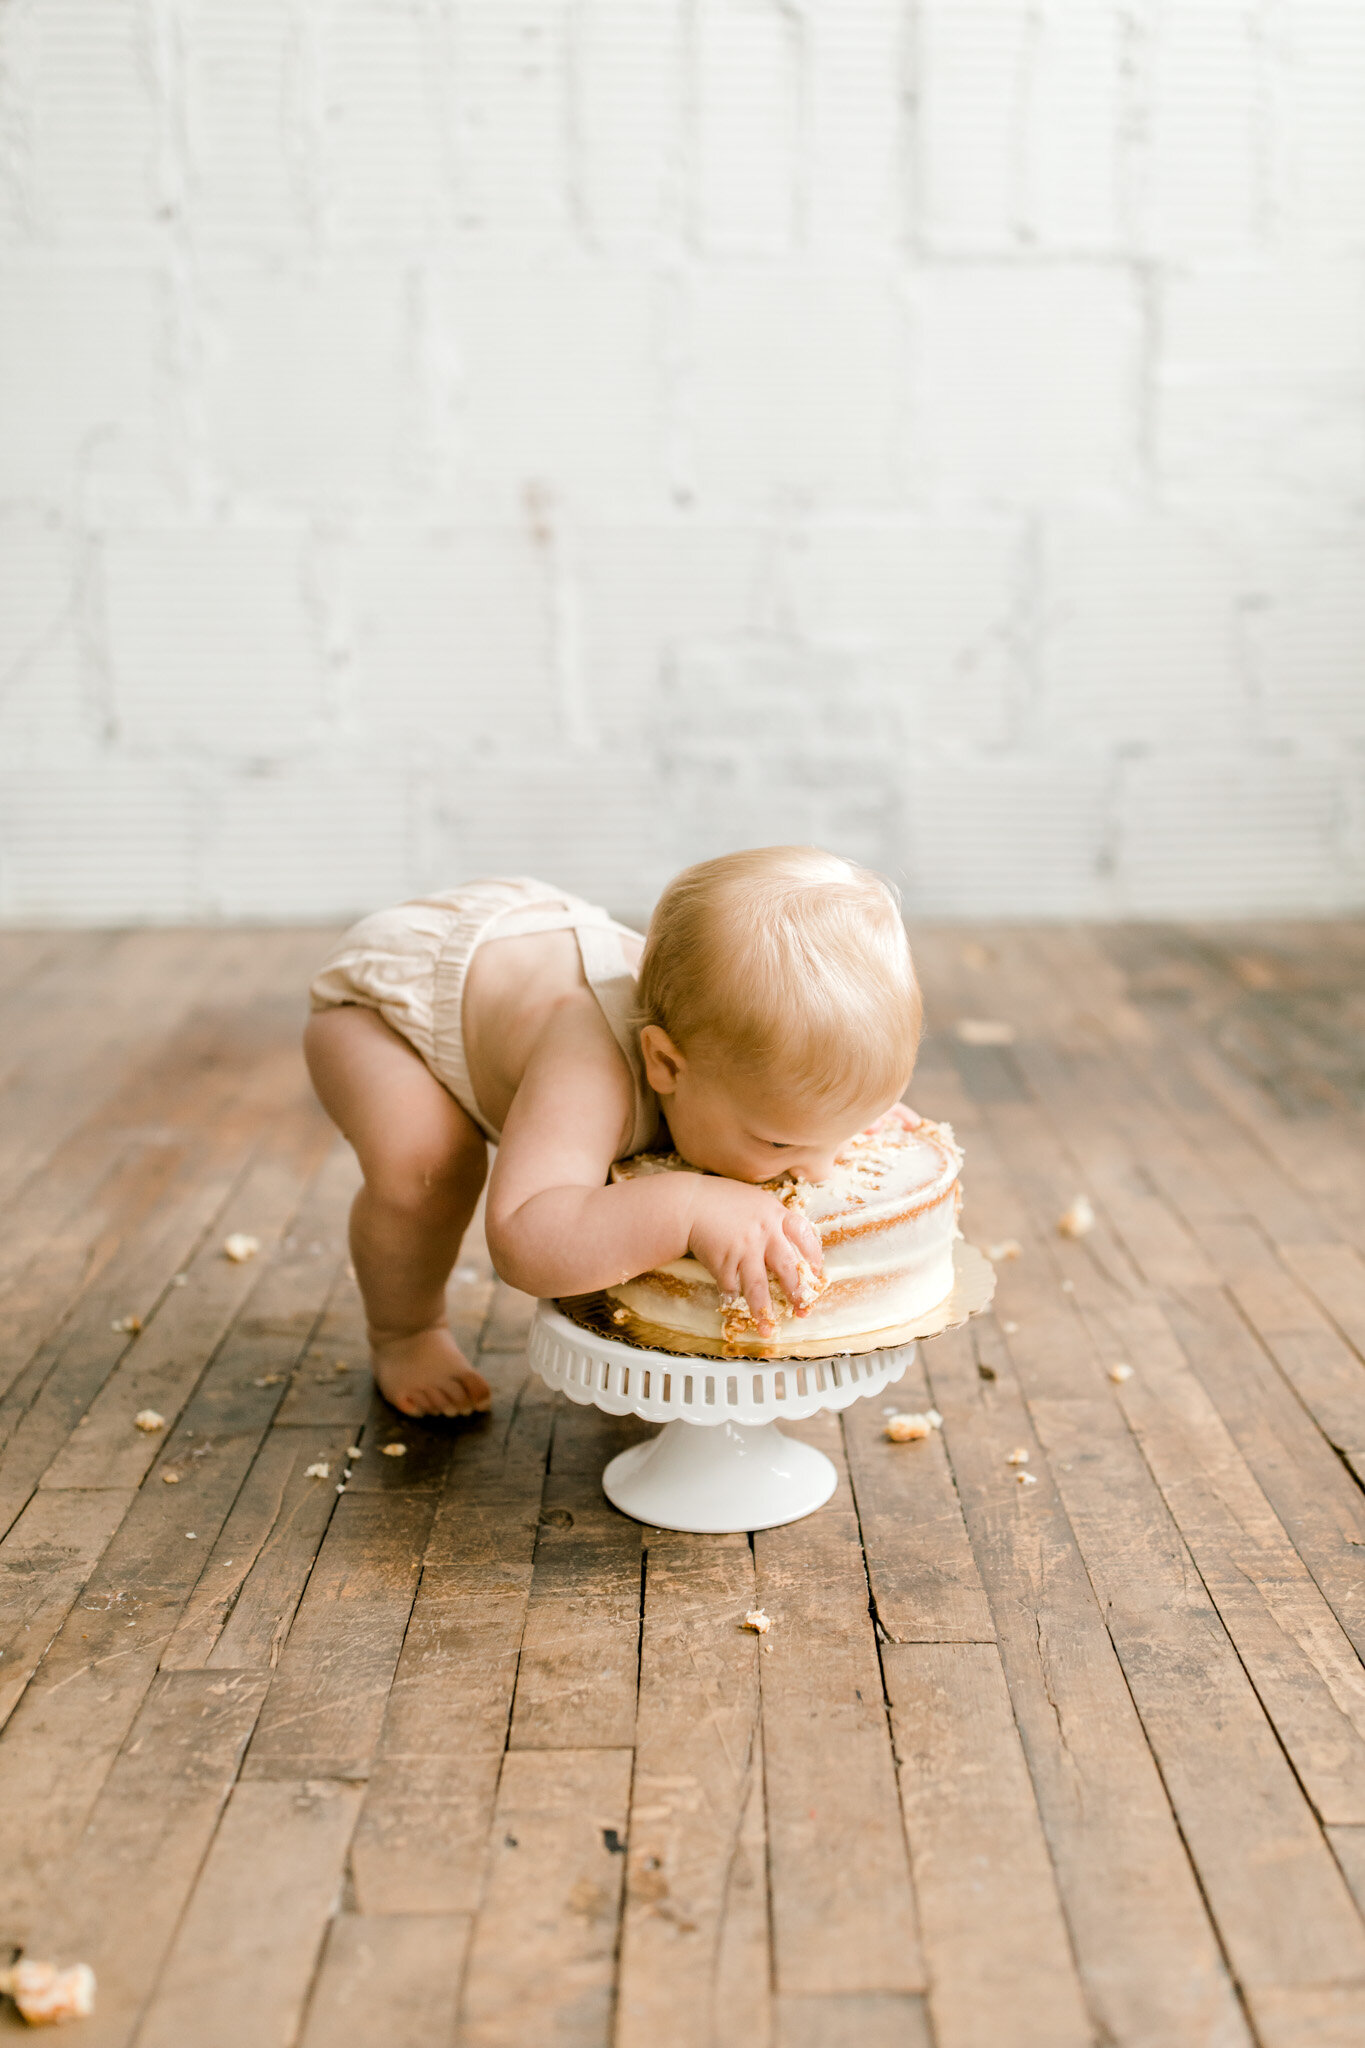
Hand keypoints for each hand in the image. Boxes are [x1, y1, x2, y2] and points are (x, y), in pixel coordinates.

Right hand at [684, 1178, 823, 1334]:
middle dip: (797, 1292)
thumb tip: (789, 1243)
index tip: (816, 1273)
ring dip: (764, 1310)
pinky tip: (735, 1307)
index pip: (805, 1236)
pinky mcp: (723, 1262)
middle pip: (787, 1267)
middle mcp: (764, 1233)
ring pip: (758, 1287)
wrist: (689, 1203)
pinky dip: (733, 1298)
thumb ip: (773, 1219)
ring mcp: (744, 1249)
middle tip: (803, 1309)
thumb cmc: (721, 1200)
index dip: (814, 1256)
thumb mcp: (755, 1201)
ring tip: (768, 1329)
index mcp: (775, 1214)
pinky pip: (731, 1287)